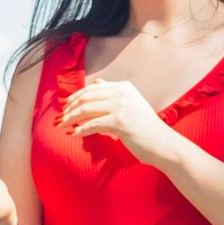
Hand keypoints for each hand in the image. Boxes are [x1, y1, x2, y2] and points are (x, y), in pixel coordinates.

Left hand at [60, 76, 182, 166]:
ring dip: (70, 119)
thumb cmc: (145, 127)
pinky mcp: (119, 121)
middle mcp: (122, 93)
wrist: (162, 143)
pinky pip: (92, 124)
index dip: (75, 97)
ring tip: (62, 126)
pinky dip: (81, 130)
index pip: (92, 88)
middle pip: (86, 97)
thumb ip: (113, 92)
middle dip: (70, 108)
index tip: (66, 107)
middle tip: (60, 118)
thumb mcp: (130, 104)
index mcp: (124, 87)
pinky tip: (74, 135)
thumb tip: (96, 80)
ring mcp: (121, 106)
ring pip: (86, 110)